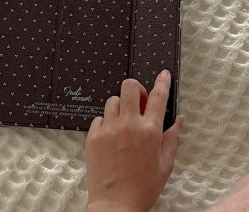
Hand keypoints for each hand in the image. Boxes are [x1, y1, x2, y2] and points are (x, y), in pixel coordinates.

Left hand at [85, 70, 183, 211]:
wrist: (115, 204)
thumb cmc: (143, 187)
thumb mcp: (165, 164)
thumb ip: (172, 138)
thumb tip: (179, 119)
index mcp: (149, 131)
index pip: (158, 97)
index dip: (162, 82)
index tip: (163, 74)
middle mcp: (128, 125)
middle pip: (129, 87)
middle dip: (135, 89)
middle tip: (138, 102)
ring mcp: (108, 128)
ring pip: (113, 100)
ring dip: (120, 107)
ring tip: (123, 123)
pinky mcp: (93, 135)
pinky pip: (99, 117)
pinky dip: (106, 122)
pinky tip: (111, 136)